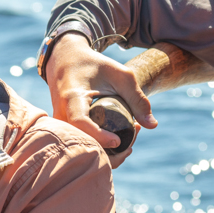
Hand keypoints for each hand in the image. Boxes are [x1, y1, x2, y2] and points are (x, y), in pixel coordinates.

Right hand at [44, 34, 156, 166]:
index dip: (100, 135)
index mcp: (72, 98)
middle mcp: (60, 115)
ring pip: (82, 149)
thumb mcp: (121, 75)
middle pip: (83, 142)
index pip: (80, 122)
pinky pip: (81, 146)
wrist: (66, 62)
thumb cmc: (95, 66)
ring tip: (130, 134)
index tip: (119, 140)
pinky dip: (101, 148)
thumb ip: (137, 98)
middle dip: (111, 148)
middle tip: (135, 133)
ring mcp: (60, 126)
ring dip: (108, 151)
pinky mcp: (64, 132)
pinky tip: (119, 140)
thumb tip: (152, 125)